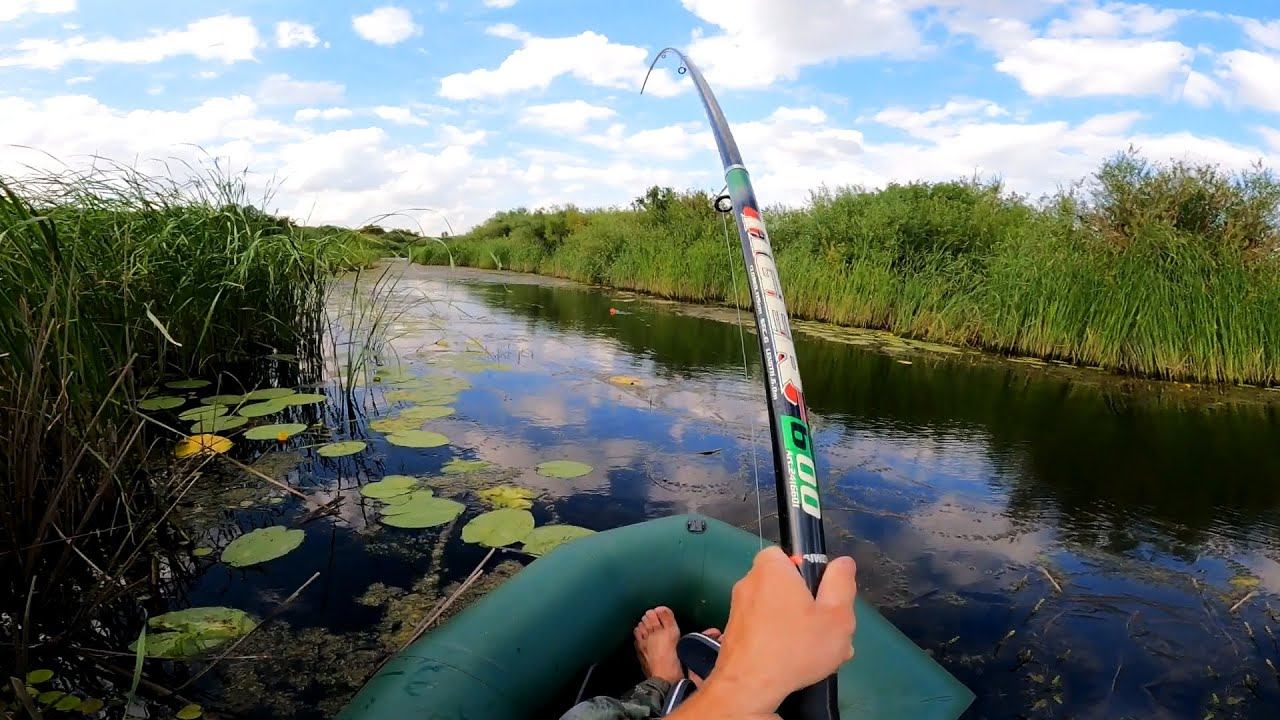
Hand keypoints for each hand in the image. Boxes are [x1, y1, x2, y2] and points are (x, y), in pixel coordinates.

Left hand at [672, 547, 857, 718]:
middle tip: (826, 630)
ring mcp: (738, 609)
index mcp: (771, 568)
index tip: (822, 596)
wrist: (748, 688)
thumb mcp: (836, 616)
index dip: (809, 574)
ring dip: (797, 627)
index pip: (789, 555)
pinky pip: (764, 629)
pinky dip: (779, 641)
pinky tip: (796, 662)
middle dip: (808, 606)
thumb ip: (841, 584)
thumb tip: (843, 563)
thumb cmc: (795, 647)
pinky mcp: (733, 633)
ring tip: (818, 653)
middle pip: (786, 585)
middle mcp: (749, 582)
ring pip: (777, 611)